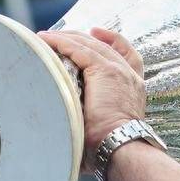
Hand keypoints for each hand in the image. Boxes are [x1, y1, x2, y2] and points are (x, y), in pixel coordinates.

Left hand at [37, 27, 145, 166]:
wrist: (119, 148)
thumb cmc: (110, 147)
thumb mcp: (106, 127)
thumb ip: (94, 117)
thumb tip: (71, 130)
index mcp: (134, 87)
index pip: (127, 55)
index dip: (112, 40)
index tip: (96, 33)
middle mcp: (130, 75)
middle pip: (103, 46)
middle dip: (81, 37)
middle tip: (59, 36)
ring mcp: (119, 70)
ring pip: (89, 45)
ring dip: (66, 39)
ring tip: (45, 37)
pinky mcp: (105, 70)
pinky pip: (78, 48)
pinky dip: (61, 42)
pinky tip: (45, 40)